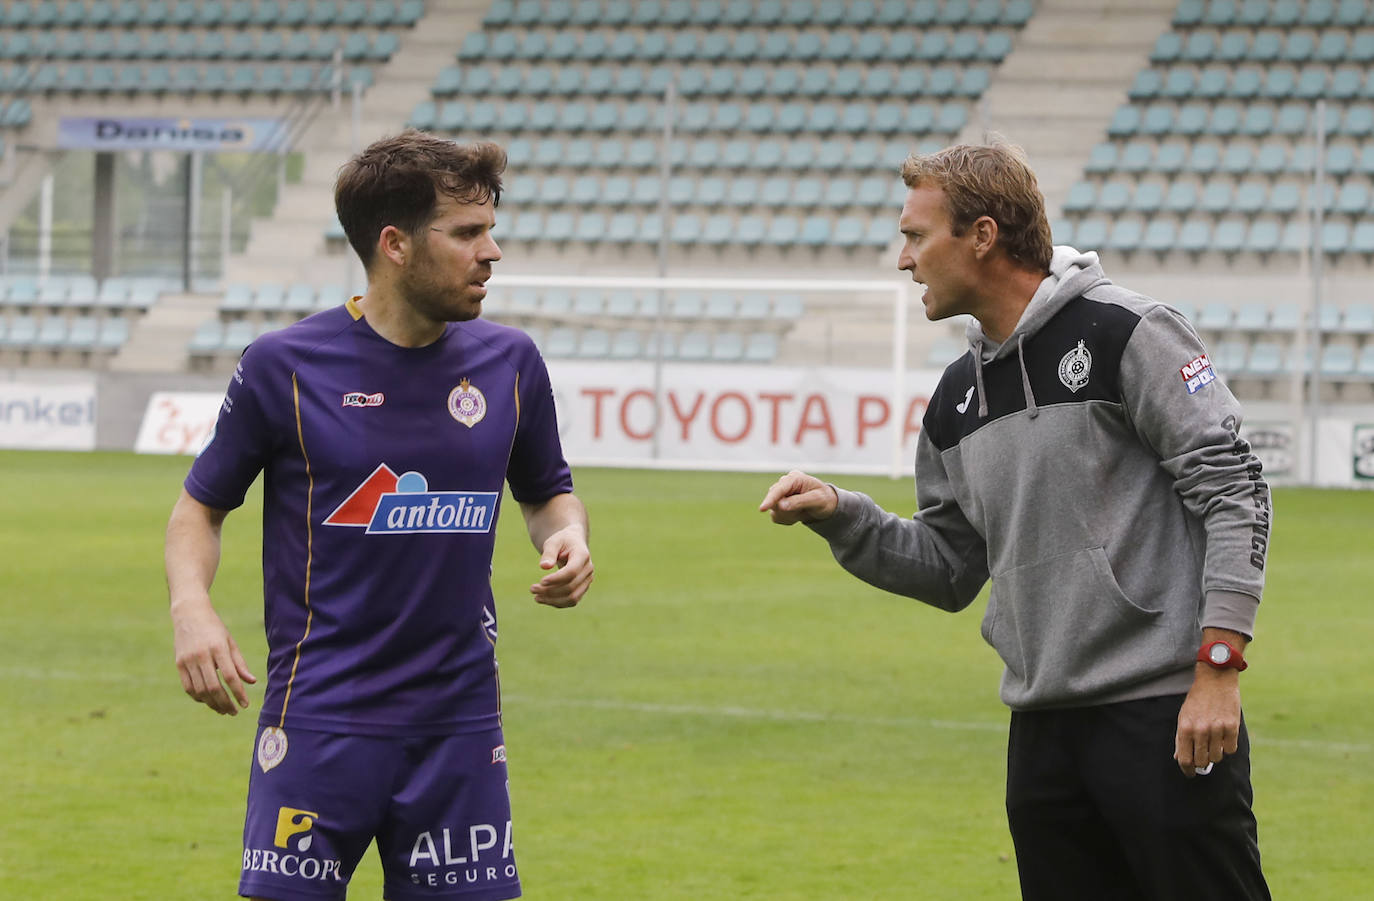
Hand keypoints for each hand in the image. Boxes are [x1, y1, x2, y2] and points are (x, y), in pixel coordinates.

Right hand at [171, 597, 256, 714]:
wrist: (189, 613)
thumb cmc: (215, 628)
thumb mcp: (230, 642)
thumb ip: (239, 663)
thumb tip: (251, 682)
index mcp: (218, 648)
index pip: (230, 676)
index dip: (238, 693)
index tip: (245, 704)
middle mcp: (202, 655)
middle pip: (213, 687)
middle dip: (225, 703)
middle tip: (234, 712)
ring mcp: (188, 660)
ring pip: (200, 690)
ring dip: (212, 704)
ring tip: (223, 710)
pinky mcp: (179, 664)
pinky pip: (188, 687)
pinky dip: (199, 697)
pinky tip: (208, 701)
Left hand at [531, 527, 592, 607]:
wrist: (573, 544)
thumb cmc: (562, 541)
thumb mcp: (554, 542)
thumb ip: (549, 553)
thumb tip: (544, 567)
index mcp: (583, 555)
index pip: (572, 571)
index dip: (556, 579)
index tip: (541, 581)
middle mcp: (588, 570)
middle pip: (571, 587)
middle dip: (550, 590)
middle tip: (532, 589)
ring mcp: (587, 581)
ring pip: (572, 598)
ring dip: (553, 600)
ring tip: (536, 597)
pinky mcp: (582, 589)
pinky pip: (571, 601)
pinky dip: (557, 603)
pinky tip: (543, 599)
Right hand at [758, 470, 837, 524]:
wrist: (827, 506)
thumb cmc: (824, 499)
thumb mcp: (817, 500)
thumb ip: (799, 502)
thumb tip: (780, 505)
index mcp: (795, 478)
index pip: (779, 489)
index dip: (770, 499)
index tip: (762, 509)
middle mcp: (785, 483)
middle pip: (774, 500)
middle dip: (787, 511)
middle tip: (802, 512)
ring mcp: (781, 493)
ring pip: (774, 510)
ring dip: (788, 516)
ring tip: (802, 512)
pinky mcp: (778, 503)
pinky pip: (775, 516)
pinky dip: (786, 519)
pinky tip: (797, 515)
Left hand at [1174, 666, 1241, 776]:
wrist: (1215, 679)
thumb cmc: (1197, 699)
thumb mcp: (1183, 717)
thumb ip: (1181, 739)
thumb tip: (1180, 759)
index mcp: (1185, 728)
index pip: (1185, 759)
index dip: (1187, 770)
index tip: (1190, 774)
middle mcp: (1200, 730)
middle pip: (1202, 761)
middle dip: (1202, 763)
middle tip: (1204, 758)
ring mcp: (1217, 729)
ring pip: (1217, 757)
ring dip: (1215, 754)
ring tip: (1214, 743)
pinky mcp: (1232, 727)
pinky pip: (1231, 749)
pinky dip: (1228, 747)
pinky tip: (1224, 737)